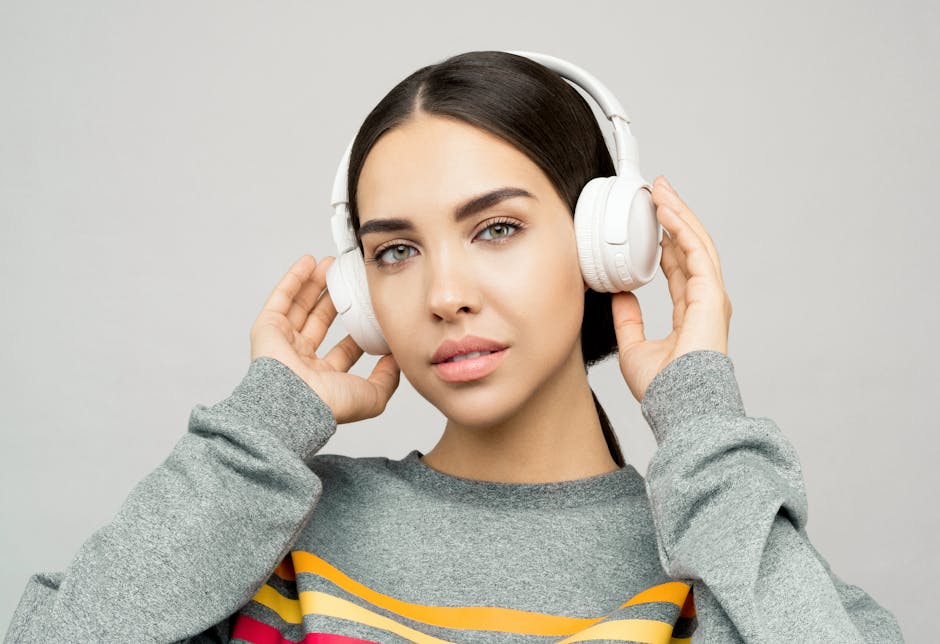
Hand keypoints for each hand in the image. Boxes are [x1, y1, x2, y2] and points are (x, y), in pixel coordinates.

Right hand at [249, 254, 399, 423]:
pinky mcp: (267, 329)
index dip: (357, 330)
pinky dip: (293, 279)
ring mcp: (283, 344)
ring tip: (330, 264)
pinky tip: (308, 262)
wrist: (296, 402)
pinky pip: (281, 299)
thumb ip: (388, 378)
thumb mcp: (373, 396)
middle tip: (347, 280)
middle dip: (334, 300)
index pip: (344, 350)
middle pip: (320, 322)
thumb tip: (396, 359)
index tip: (370, 311)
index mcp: (324, 378)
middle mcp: (302, 361)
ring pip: (301, 307)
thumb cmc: (329, 404)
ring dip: (315, 284)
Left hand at [612, 176, 731, 402]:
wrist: (677, 405)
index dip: (666, 241)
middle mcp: (704, 301)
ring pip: (696, 243)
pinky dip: (682, 228)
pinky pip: (697, 252)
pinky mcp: (712, 295)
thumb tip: (619, 296)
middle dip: (674, 217)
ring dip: (678, 214)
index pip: (679, 267)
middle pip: (691, 248)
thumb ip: (628, 319)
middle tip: (657, 191)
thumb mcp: (633, 346)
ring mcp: (711, 297)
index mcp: (689, 313)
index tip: (652, 219)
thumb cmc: (663, 388)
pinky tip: (667, 210)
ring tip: (660, 190)